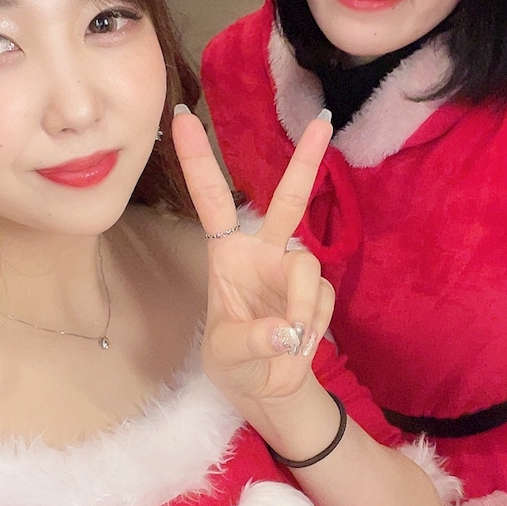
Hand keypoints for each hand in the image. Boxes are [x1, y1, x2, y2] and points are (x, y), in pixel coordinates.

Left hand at [172, 106, 333, 437]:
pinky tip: (298, 347)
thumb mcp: (226, 356)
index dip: (198, 160)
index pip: (211, 200)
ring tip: (288, 343)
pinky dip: (311, 329)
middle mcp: (263, 253)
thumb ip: (252, 342)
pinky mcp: (319, 294)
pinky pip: (322, 302)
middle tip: (322, 120)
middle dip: (305, 161)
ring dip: (300, 310)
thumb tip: (285, 331)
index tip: (183, 117)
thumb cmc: (232, 361)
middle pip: (288, 201)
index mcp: (226, 254)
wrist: (266, 388)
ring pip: (307, 271)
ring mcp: (294, 272)